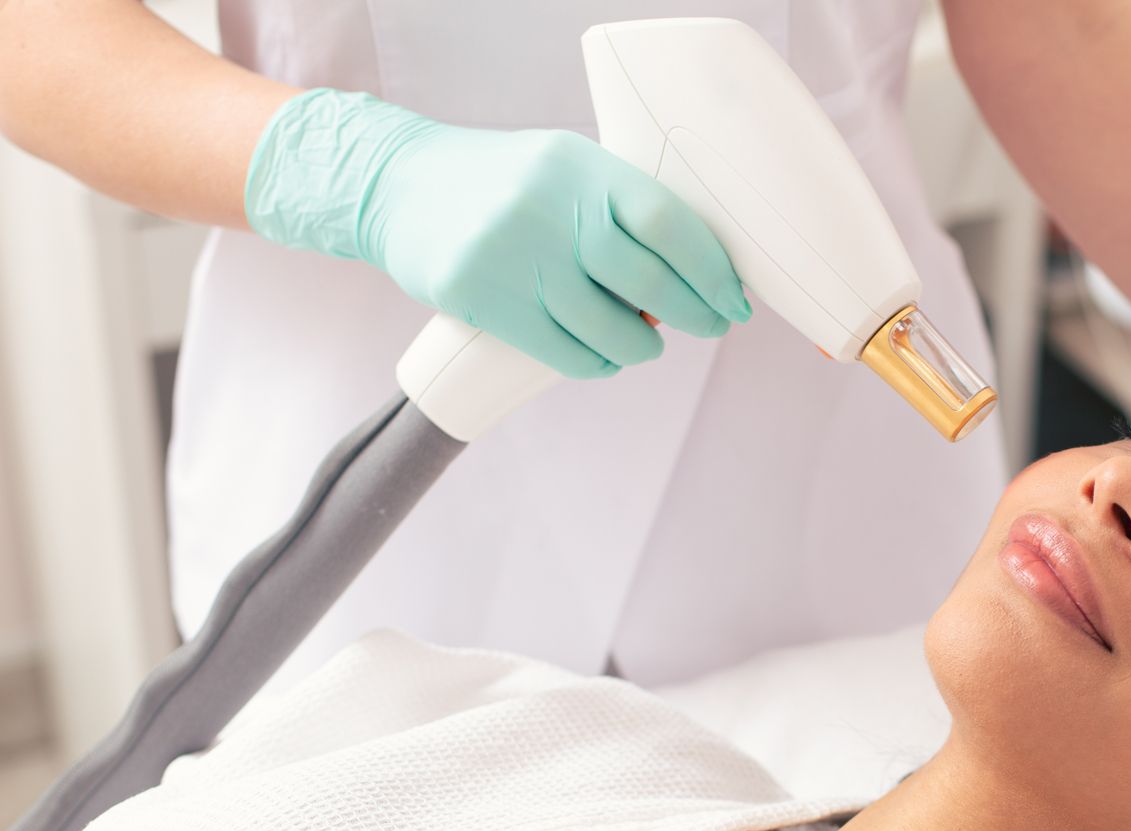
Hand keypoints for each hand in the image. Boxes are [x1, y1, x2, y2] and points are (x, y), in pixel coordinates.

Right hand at [245, 89, 750, 378]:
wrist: (398, 184)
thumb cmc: (503, 185)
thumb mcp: (564, 169)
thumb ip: (620, 210)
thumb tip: (695, 276)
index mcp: (581, 166)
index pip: (667, 222)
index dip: (711, 270)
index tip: (733, 299)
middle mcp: (550, 205)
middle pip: (646, 281)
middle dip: (693, 314)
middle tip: (710, 327)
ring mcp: (512, 252)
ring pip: (606, 328)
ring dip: (640, 347)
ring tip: (644, 345)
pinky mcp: (479, 295)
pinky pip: (561, 351)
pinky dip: (596, 363)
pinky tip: (603, 356)